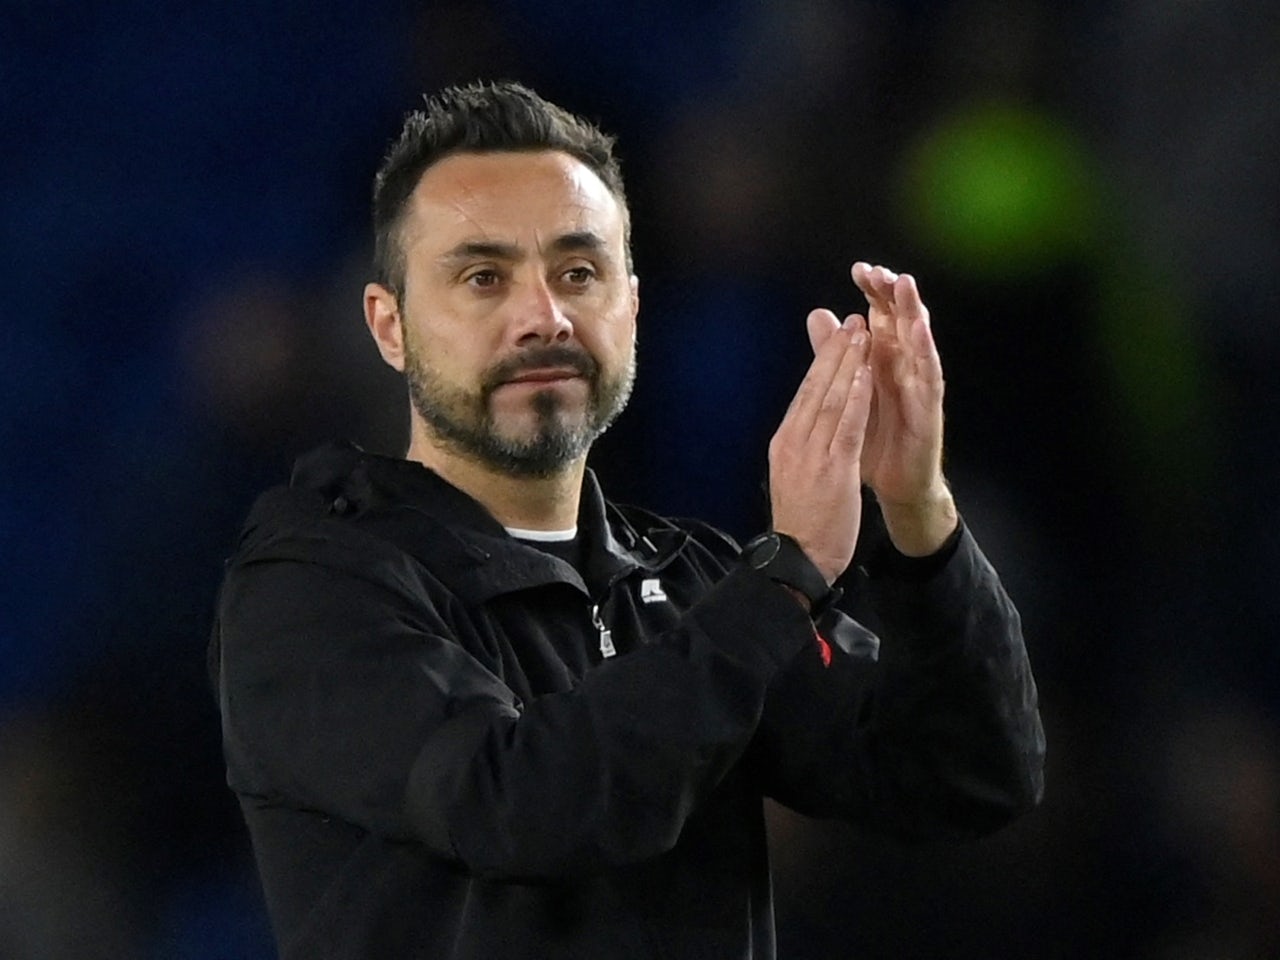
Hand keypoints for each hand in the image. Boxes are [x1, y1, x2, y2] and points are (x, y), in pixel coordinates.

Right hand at [768, 315, 873, 583]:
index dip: (824, 362)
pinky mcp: (833, 468)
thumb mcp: (793, 474)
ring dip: (850, 363)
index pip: (806, 394)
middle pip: (817, 388)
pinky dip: (858, 397)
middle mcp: (795, 441)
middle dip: (837, 352)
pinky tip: (867, 374)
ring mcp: (813, 453)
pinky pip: (848, 425)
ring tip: (863, 335)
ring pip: (833, 399)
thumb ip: (802, 442)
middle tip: (853, 321)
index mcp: (785, 441)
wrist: (798, 559)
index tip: (838, 337)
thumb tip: (805, 420)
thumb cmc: (800, 521)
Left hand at [807, 263, 956, 555]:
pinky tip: (920, 332)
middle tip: (882, 270)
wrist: (894, 482)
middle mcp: (903, 364)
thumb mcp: (848, 388)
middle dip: (893, 293)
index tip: (859, 270)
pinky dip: (926, 352)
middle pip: (901, 319)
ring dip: (913, 311)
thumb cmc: (873, 435)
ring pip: (918, 339)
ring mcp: (919, 383)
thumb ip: (833, 352)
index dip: (872, 292)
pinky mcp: (928, 406)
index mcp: (882, 358)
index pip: (880, 315)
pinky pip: (929, 375)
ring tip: (905, 285)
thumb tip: (818, 314)